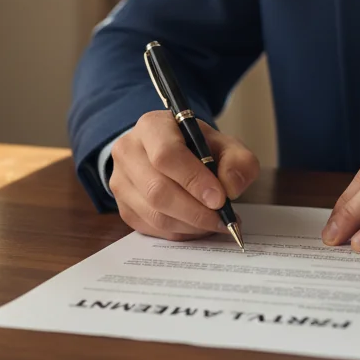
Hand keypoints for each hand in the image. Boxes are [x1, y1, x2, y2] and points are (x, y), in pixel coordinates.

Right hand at [109, 110, 260, 240]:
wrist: (173, 154)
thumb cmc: (198, 148)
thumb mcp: (225, 145)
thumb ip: (238, 162)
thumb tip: (230, 188)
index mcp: (152, 126)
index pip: (166, 155)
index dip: (193, 180)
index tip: (219, 199)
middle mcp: (129, 151)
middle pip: (157, 190)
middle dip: (195, 211)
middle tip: (223, 219)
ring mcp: (121, 181)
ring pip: (154, 214)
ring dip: (190, 225)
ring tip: (215, 223)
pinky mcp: (123, 207)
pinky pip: (151, 228)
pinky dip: (180, 232)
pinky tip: (198, 226)